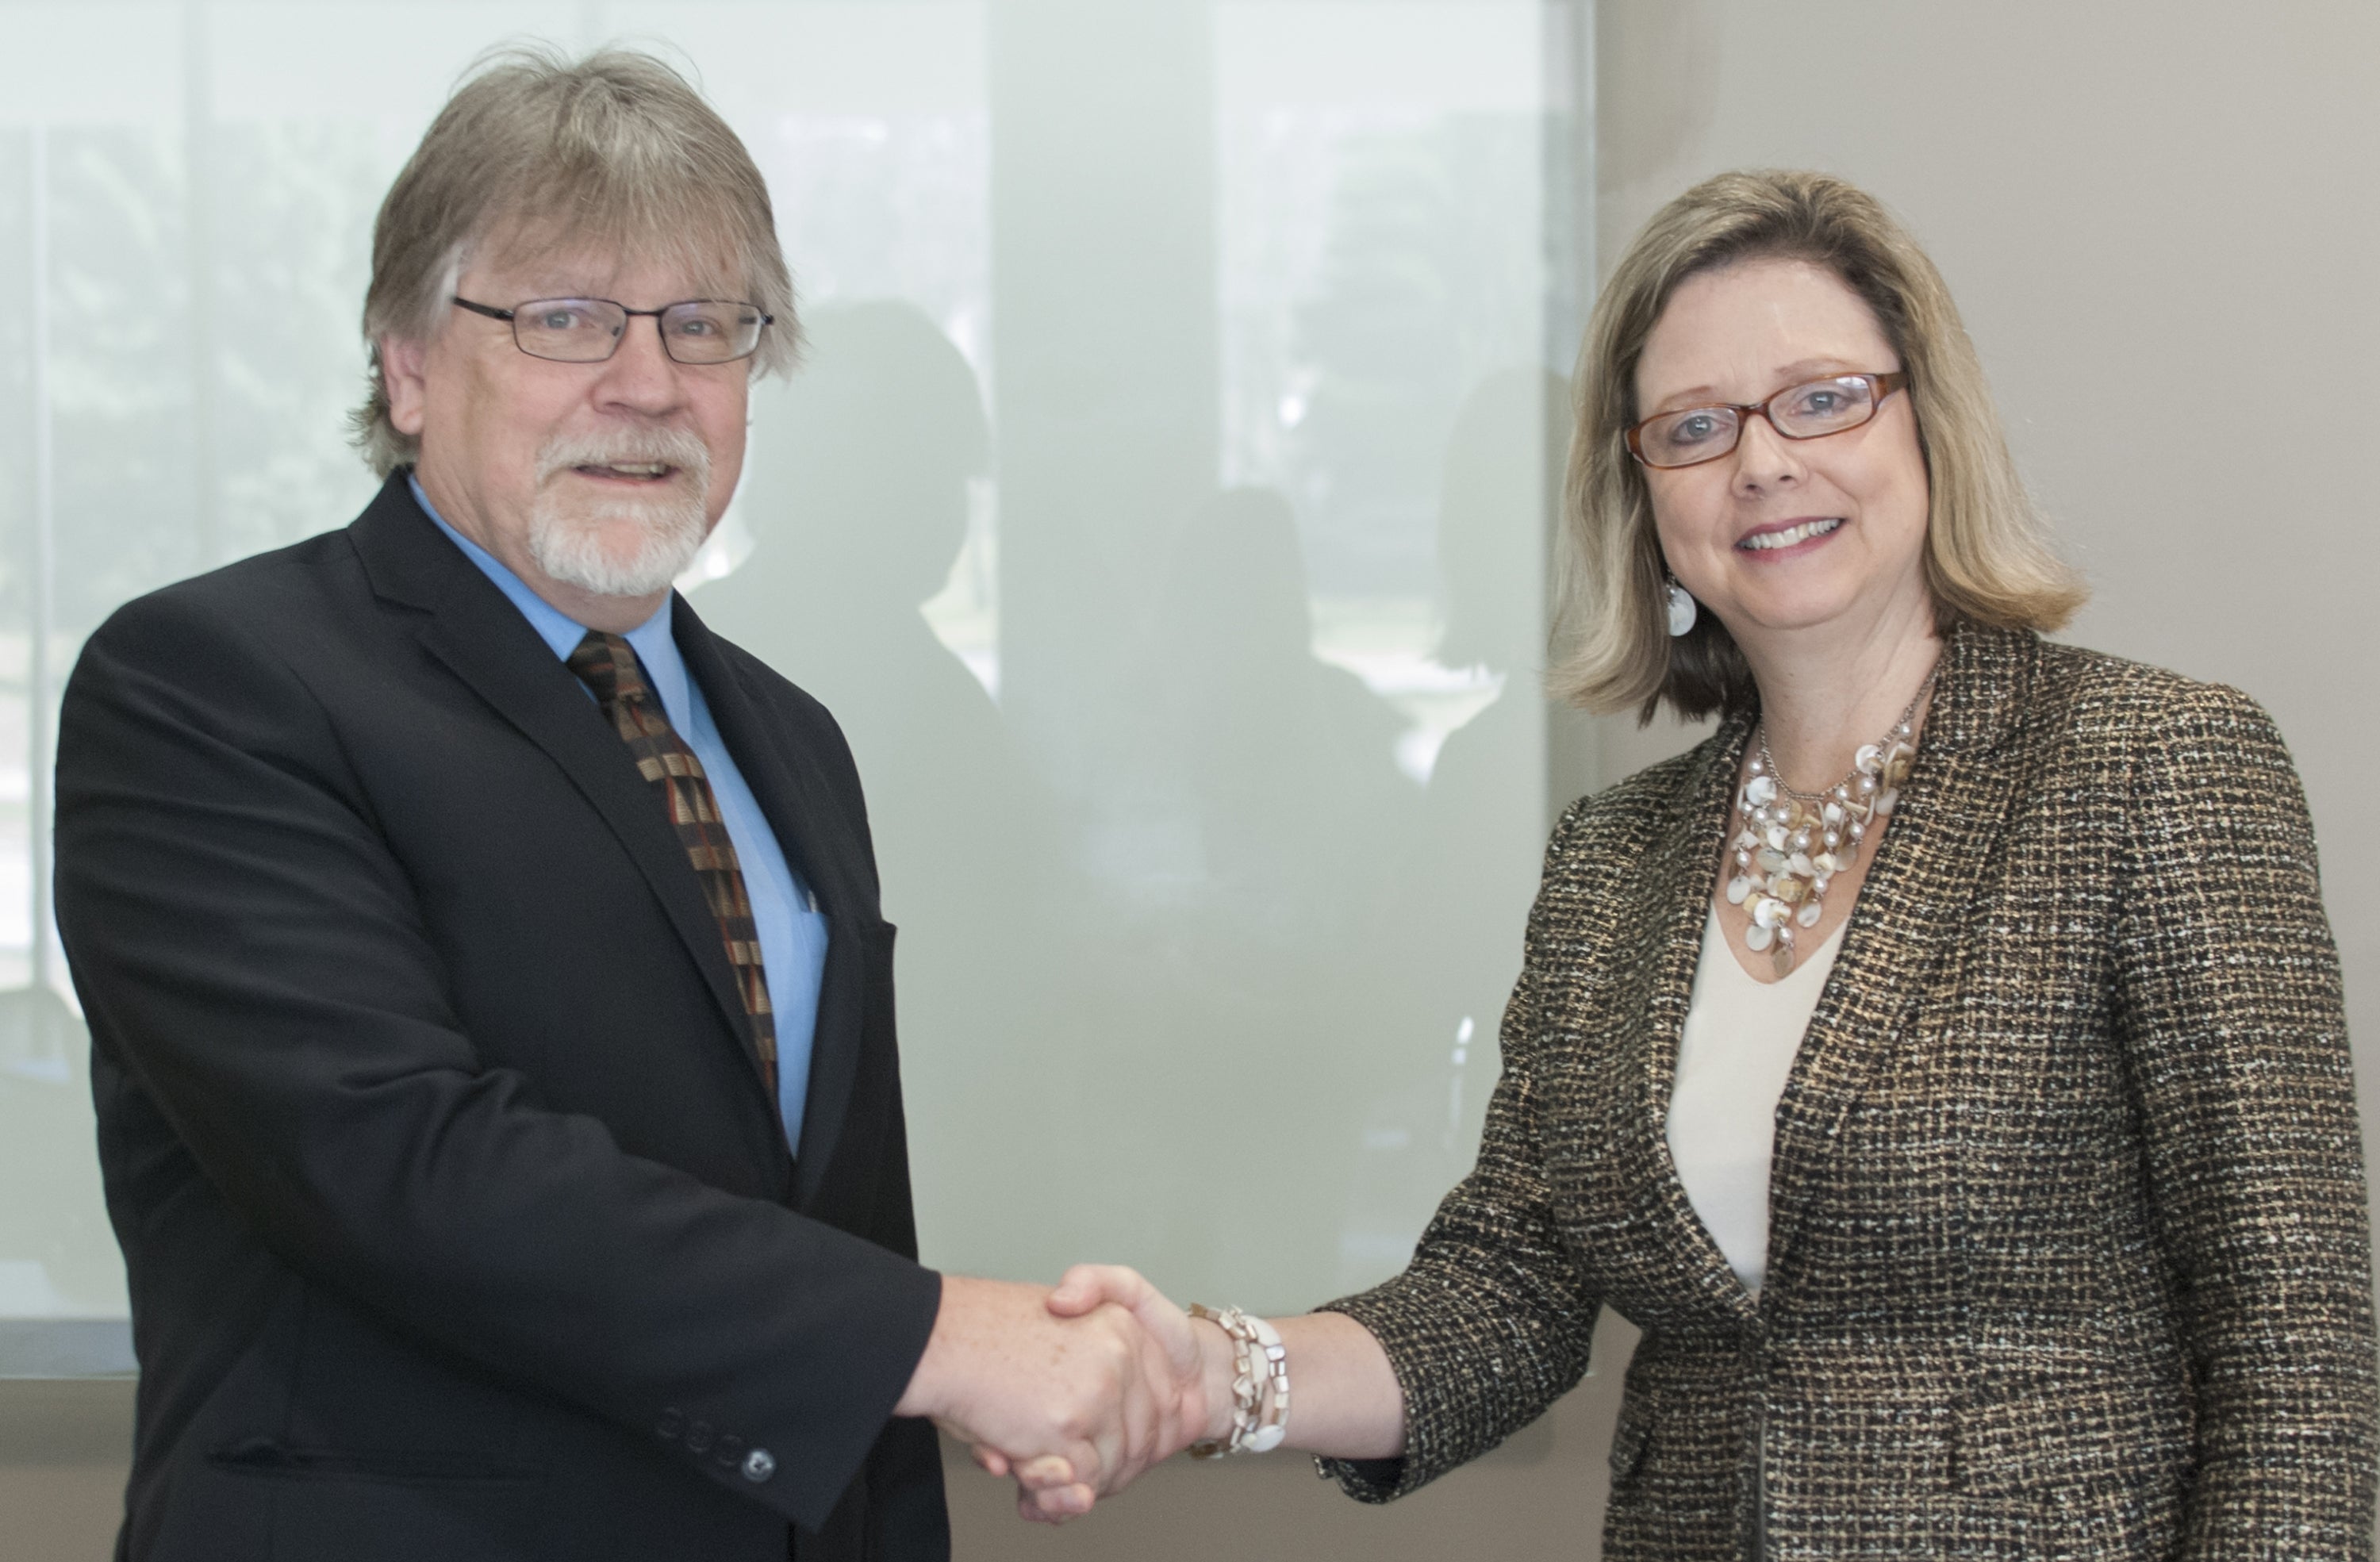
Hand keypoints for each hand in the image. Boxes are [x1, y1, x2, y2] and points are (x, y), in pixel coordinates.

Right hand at [893, 1274, 1194, 1521]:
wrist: (941, 1335)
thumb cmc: (986, 1334)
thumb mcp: (1062, 1321)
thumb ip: (1095, 1362)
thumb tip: (1113, 1415)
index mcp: (1124, 1324)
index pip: (1157, 1399)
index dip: (1131, 1434)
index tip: (1103, 1445)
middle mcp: (1122, 1353)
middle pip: (1141, 1437)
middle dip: (1105, 1465)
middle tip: (1063, 1463)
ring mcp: (1099, 1388)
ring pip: (1113, 1465)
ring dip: (1079, 1481)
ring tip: (1038, 1464)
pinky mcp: (1070, 1422)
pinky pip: (1081, 1481)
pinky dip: (1055, 1492)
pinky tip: (1025, 1468)